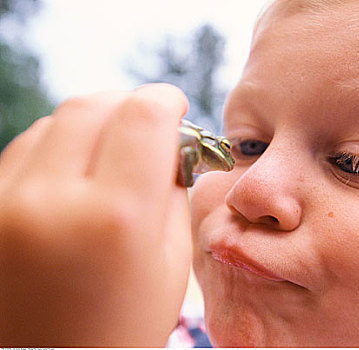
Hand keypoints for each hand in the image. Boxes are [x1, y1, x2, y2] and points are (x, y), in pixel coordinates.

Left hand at [0, 84, 191, 345]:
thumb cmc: (123, 330)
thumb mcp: (172, 263)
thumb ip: (174, 190)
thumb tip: (171, 143)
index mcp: (116, 218)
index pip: (143, 115)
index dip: (167, 102)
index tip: (176, 110)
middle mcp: (50, 201)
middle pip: (92, 105)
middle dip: (129, 107)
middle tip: (148, 132)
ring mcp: (3, 205)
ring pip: (54, 122)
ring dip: (92, 128)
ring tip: (109, 163)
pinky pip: (23, 150)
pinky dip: (57, 149)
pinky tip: (74, 180)